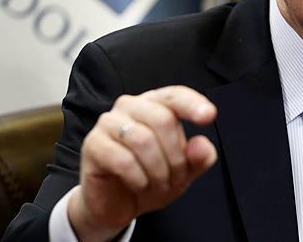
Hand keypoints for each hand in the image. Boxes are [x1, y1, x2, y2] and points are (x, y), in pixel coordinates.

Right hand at [68, 86, 217, 241]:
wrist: (114, 205)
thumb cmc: (149, 178)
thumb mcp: (183, 172)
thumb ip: (198, 158)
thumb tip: (203, 145)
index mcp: (154, 105)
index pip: (175, 95)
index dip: (192, 103)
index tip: (209, 115)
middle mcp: (130, 107)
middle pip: (163, 119)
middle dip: (175, 156)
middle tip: (175, 178)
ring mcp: (108, 123)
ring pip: (143, 140)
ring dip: (158, 170)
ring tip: (158, 184)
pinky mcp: (93, 144)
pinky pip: (123, 159)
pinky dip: (139, 178)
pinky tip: (140, 185)